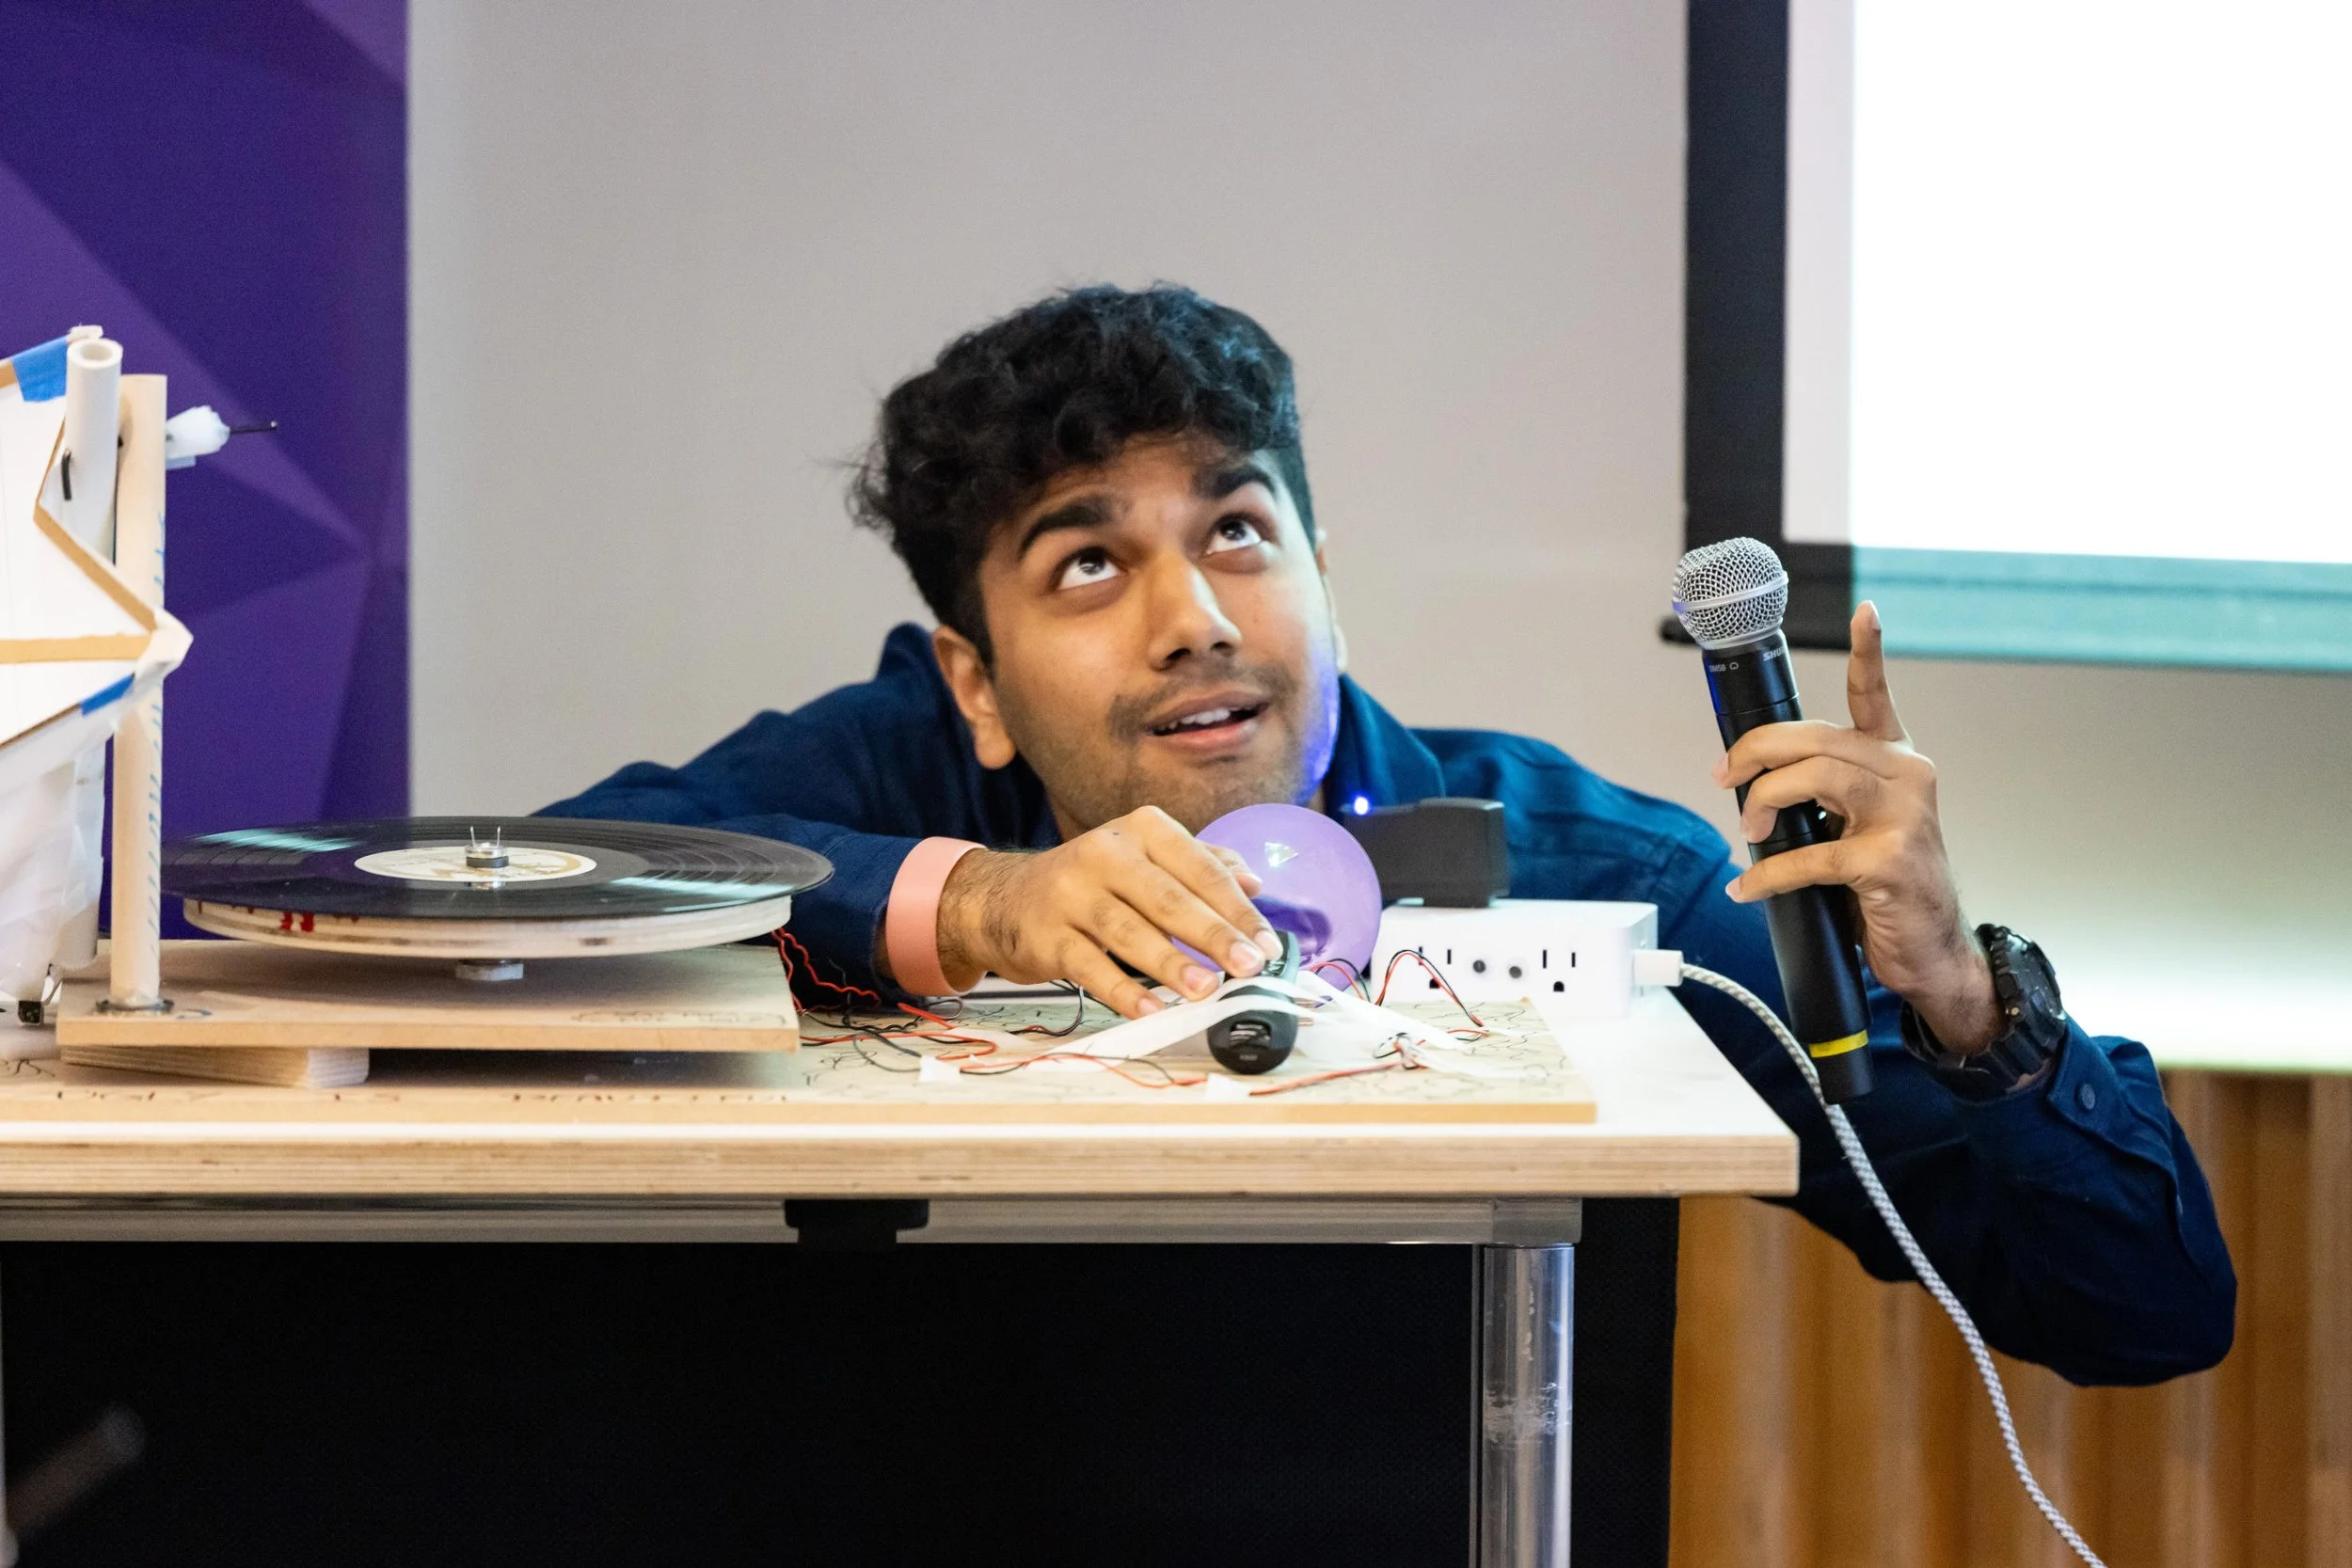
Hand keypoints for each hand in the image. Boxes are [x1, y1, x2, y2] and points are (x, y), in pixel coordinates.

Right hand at [934, 806, 1285, 1018]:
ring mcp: (1071, 893)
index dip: (1237, 910)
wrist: (1007, 898)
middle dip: (1214, 936)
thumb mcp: (1147, 858)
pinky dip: (1123, 990)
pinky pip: (1091, 966)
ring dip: (1172, 964)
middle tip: (1250, 966)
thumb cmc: (1093, 882)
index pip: (1200, 869)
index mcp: (1141, 830)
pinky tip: (1152, 1009)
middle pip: (1168, 898)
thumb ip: (1202, 865)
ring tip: (1208, 990)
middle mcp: (1104, 853)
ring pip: (1130, 932)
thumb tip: (1255, 884)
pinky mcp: (1046, 934)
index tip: (1267, 944)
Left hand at [1714, 602, 2000, 1052]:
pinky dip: (1768, 873)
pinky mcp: (1889, 859)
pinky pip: (1809, 853)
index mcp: (1895, 760)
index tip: (1866, 611)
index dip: (1869, 651)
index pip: (1877, 696)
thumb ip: (1819, 793)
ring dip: (1764, 801)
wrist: (1931, 950)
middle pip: (1816, 738)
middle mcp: (1906, 776)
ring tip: (1746, 831)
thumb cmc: (1886, 886)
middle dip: (1756, 752)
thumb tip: (1748, 784)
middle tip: (1726, 777)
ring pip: (1815, 777)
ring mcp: (1904, 815)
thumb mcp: (1856, 825)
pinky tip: (1750, 887)